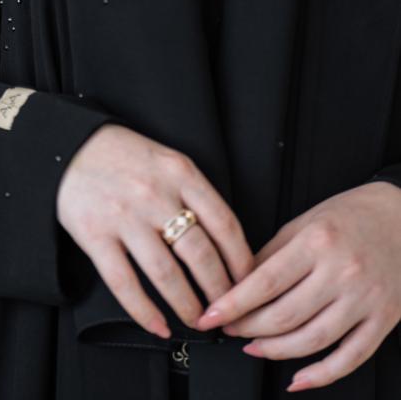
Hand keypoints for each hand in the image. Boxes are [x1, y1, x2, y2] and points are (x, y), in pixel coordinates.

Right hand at [56, 123, 254, 338]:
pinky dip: (145, 312)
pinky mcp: (95, 235)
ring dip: (187, 306)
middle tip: (227, 311)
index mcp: (180, 172)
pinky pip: (125, 283)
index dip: (242, 261)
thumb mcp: (167, 161)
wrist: (69, 147)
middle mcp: (155, 194)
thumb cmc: (124, 156)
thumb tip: (225, 243)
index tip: (249, 283)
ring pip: (167, 274)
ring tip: (198, 322)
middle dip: (220, 292)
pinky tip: (159, 326)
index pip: (225, 224)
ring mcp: (124, 216)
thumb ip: (193, 193)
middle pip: (200, 254)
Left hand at [195, 181, 400, 390]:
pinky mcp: (383, 320)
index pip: (265, 281)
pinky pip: (349, 358)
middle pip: (285, 315)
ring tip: (253, 347)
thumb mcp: (305, 221)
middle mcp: (341, 271)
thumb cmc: (351, 216)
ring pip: (312, 340)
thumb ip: (272, 252)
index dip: (234, 303)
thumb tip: (239, 282)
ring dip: (276, 351)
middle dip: (248, 328)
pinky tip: (298, 378)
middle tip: (229, 329)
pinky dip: (321, 375)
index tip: (210, 316)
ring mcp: (364, 299)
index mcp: (317, 242)